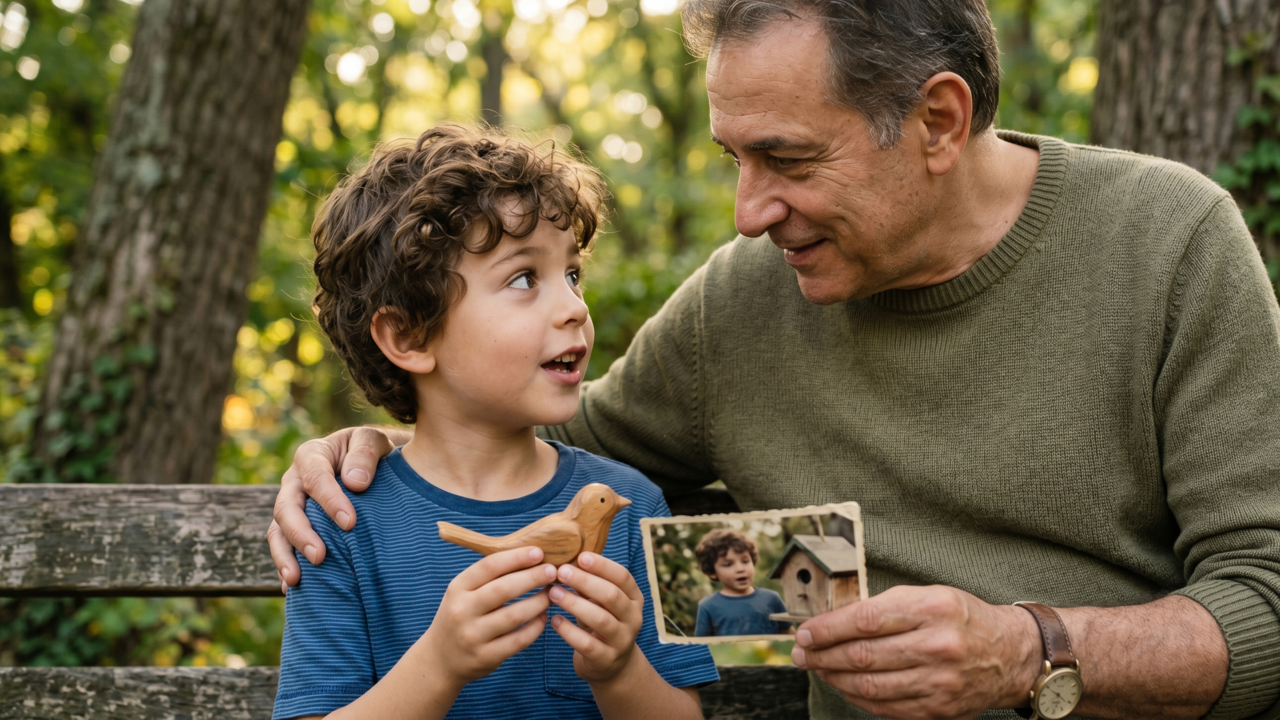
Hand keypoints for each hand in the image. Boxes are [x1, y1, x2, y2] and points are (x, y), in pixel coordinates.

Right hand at [267, 426, 403, 591]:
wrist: (368, 462)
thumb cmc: (370, 450)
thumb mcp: (371, 440)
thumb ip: (365, 454)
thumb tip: (355, 483)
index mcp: (312, 456)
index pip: (315, 478)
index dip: (330, 500)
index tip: (350, 523)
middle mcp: (294, 482)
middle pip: (286, 508)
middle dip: (300, 534)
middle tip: (319, 557)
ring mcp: (292, 507)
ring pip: (277, 532)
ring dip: (285, 556)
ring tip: (295, 580)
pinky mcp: (294, 528)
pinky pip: (283, 548)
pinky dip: (285, 567)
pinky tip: (291, 590)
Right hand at [420, 546, 557, 689]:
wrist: (440, 659)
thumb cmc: (460, 616)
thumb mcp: (463, 592)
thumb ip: (489, 577)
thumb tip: (530, 555)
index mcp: (457, 588)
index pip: (489, 566)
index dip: (516, 557)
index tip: (538, 552)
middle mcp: (462, 611)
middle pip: (504, 589)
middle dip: (533, 577)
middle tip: (553, 571)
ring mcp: (473, 636)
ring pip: (514, 616)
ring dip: (538, 602)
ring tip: (551, 594)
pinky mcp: (485, 657)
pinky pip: (518, 640)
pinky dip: (535, 627)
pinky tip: (543, 617)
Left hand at [548, 552, 645, 683]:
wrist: (611, 666)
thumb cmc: (601, 623)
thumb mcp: (601, 602)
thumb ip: (590, 584)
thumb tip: (566, 557)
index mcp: (633, 599)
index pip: (623, 577)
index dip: (602, 565)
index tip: (581, 556)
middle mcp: (632, 618)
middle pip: (611, 595)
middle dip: (585, 581)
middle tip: (561, 572)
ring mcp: (622, 640)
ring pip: (600, 619)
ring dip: (574, 604)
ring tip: (553, 593)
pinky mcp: (606, 659)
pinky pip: (587, 644)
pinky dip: (569, 631)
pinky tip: (554, 620)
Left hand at [791, 584, 1039, 719]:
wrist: (1010, 654)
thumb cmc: (962, 619)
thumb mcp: (929, 596)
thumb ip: (883, 607)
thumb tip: (832, 622)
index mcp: (932, 608)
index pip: (865, 619)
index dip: (827, 629)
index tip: (805, 633)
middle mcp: (937, 645)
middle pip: (862, 655)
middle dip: (822, 655)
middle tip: (801, 654)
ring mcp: (939, 682)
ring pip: (870, 686)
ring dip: (834, 678)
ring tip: (818, 668)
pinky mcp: (939, 709)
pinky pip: (886, 708)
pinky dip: (858, 698)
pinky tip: (845, 686)